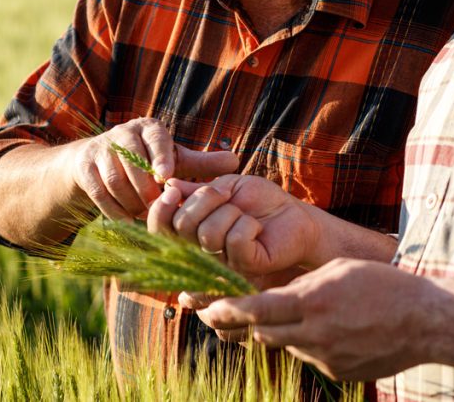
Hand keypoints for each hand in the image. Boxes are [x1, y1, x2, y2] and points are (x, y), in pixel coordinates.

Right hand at [69, 118, 237, 221]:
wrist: (99, 161)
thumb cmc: (148, 162)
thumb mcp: (175, 160)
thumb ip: (202, 164)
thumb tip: (236, 162)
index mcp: (149, 129)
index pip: (155, 138)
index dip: (161, 157)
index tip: (166, 176)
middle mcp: (123, 134)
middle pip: (132, 162)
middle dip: (146, 188)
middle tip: (159, 208)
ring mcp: (100, 150)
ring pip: (115, 179)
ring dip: (131, 201)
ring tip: (146, 216)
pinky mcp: (84, 168)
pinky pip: (98, 192)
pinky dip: (113, 209)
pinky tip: (127, 221)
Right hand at [147, 174, 319, 275]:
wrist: (294, 214)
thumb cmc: (260, 201)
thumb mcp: (225, 187)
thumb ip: (196, 191)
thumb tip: (167, 184)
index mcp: (191, 233)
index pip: (160, 229)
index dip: (160, 210)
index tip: (173, 191)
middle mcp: (201, 252)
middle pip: (182, 227)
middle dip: (205, 200)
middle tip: (227, 195)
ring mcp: (221, 263)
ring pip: (208, 234)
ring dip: (231, 212)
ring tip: (247, 216)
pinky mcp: (244, 268)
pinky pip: (234, 241)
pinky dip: (248, 225)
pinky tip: (257, 230)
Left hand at [197, 259, 431, 380]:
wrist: (426, 321)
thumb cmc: (382, 285)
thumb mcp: (337, 271)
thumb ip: (301, 286)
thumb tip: (274, 300)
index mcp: (312, 302)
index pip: (257, 309)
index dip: (227, 310)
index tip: (207, 308)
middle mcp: (314, 333)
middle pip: (262, 333)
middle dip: (240, 324)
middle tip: (218, 315)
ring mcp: (326, 358)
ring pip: (287, 345)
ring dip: (282, 332)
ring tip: (298, 314)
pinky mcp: (337, 373)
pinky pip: (311, 357)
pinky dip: (312, 344)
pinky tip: (336, 330)